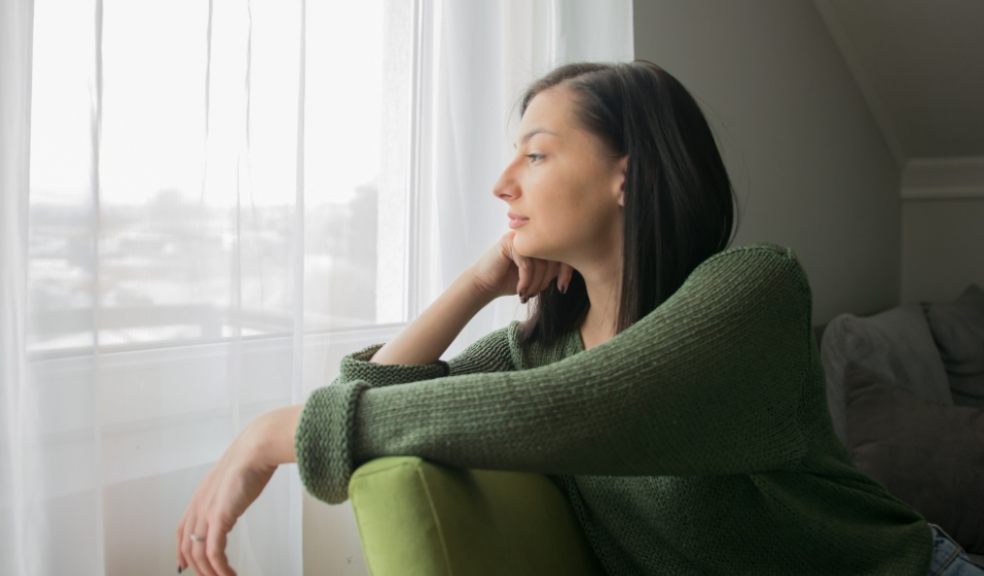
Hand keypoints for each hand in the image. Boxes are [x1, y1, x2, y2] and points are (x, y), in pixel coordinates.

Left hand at [176, 422, 276, 575]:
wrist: (255, 450)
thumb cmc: (250, 461)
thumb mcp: (232, 481)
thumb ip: (227, 494)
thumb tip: (232, 502)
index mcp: (199, 497)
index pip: (181, 531)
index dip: (181, 551)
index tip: (185, 565)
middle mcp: (198, 506)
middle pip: (187, 547)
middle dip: (197, 568)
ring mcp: (206, 512)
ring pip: (199, 554)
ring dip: (211, 572)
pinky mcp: (219, 517)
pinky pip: (214, 552)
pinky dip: (220, 568)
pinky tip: (229, 574)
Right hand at [469, 232, 574, 302]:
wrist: (486, 284)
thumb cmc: (512, 281)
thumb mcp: (539, 276)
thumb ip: (553, 270)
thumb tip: (573, 272)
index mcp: (544, 239)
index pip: (564, 250)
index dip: (567, 271)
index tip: (562, 288)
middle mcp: (534, 234)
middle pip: (554, 255)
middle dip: (547, 280)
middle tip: (536, 293)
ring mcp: (522, 236)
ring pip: (541, 260)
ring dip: (535, 283)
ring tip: (527, 294)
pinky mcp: (510, 243)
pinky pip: (527, 263)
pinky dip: (526, 280)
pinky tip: (520, 291)